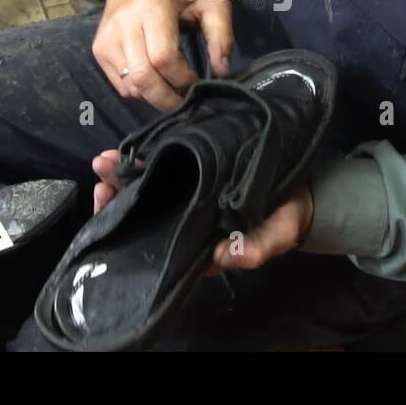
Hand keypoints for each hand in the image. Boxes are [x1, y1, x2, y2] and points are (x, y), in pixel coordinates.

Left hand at [92, 151, 314, 275]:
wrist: (303, 191)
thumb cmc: (285, 220)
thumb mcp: (275, 236)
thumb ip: (253, 249)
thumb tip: (222, 257)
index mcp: (195, 241)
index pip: (152, 238)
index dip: (126, 222)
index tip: (109, 201)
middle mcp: (185, 219)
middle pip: (142, 210)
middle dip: (117, 194)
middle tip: (102, 175)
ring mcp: (189, 194)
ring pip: (148, 187)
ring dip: (125, 174)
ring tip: (105, 159)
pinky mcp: (196, 171)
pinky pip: (166, 165)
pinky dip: (148, 156)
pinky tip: (133, 147)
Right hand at [93, 0, 232, 111]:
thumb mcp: (210, 3)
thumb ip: (222, 35)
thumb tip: (223, 72)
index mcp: (153, 7)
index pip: (164, 58)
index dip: (182, 78)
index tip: (196, 83)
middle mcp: (124, 23)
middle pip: (143, 78)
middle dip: (167, 98)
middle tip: (185, 100)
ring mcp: (107, 38)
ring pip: (130, 86)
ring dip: (154, 96)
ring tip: (171, 88)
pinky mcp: (99, 49)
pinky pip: (120, 86)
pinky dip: (140, 91)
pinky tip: (154, 79)